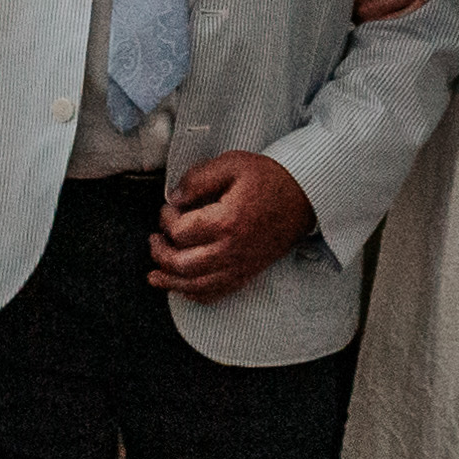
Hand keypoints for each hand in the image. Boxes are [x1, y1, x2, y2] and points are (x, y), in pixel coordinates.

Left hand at [145, 149, 315, 297]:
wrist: (304, 196)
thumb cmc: (270, 178)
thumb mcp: (232, 164)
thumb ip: (198, 178)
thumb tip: (175, 197)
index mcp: (226, 221)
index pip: (180, 232)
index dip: (166, 220)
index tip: (168, 209)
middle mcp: (231, 249)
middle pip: (182, 265)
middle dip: (160, 254)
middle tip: (154, 240)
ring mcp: (240, 265)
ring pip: (196, 286)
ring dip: (170, 282)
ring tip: (154, 275)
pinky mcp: (247, 273)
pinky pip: (216, 293)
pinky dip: (194, 294)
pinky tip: (182, 288)